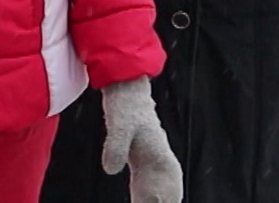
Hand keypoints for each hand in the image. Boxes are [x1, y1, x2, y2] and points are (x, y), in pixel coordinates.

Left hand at [100, 76, 182, 202]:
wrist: (126, 87)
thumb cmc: (125, 103)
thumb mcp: (119, 123)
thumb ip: (115, 146)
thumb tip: (110, 171)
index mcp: (161, 159)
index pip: (168, 194)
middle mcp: (161, 164)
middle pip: (167, 197)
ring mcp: (154, 164)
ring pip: (161, 195)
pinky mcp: (143, 162)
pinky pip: (149, 189)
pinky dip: (149, 200)